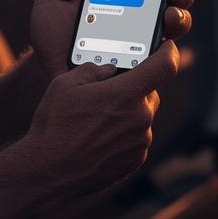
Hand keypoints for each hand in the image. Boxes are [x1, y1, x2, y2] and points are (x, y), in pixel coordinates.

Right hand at [27, 40, 179, 196]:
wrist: (48, 171)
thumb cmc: (55, 125)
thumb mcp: (64, 84)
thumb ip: (93, 70)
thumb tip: (108, 69)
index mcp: (126, 94)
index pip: (164, 66)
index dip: (168, 52)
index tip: (166, 47)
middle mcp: (140, 118)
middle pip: (150, 92)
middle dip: (135, 87)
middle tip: (109, 89)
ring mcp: (140, 142)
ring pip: (142, 116)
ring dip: (127, 111)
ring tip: (95, 118)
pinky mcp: (135, 160)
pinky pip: (137, 137)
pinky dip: (124, 132)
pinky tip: (98, 136)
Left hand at [29, 0, 194, 79]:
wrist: (47, 68)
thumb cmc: (51, 31)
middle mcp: (139, 13)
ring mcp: (144, 38)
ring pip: (177, 21)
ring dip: (181, 10)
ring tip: (170, 6)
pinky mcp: (142, 63)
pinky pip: (166, 54)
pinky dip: (170, 41)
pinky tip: (165, 31)